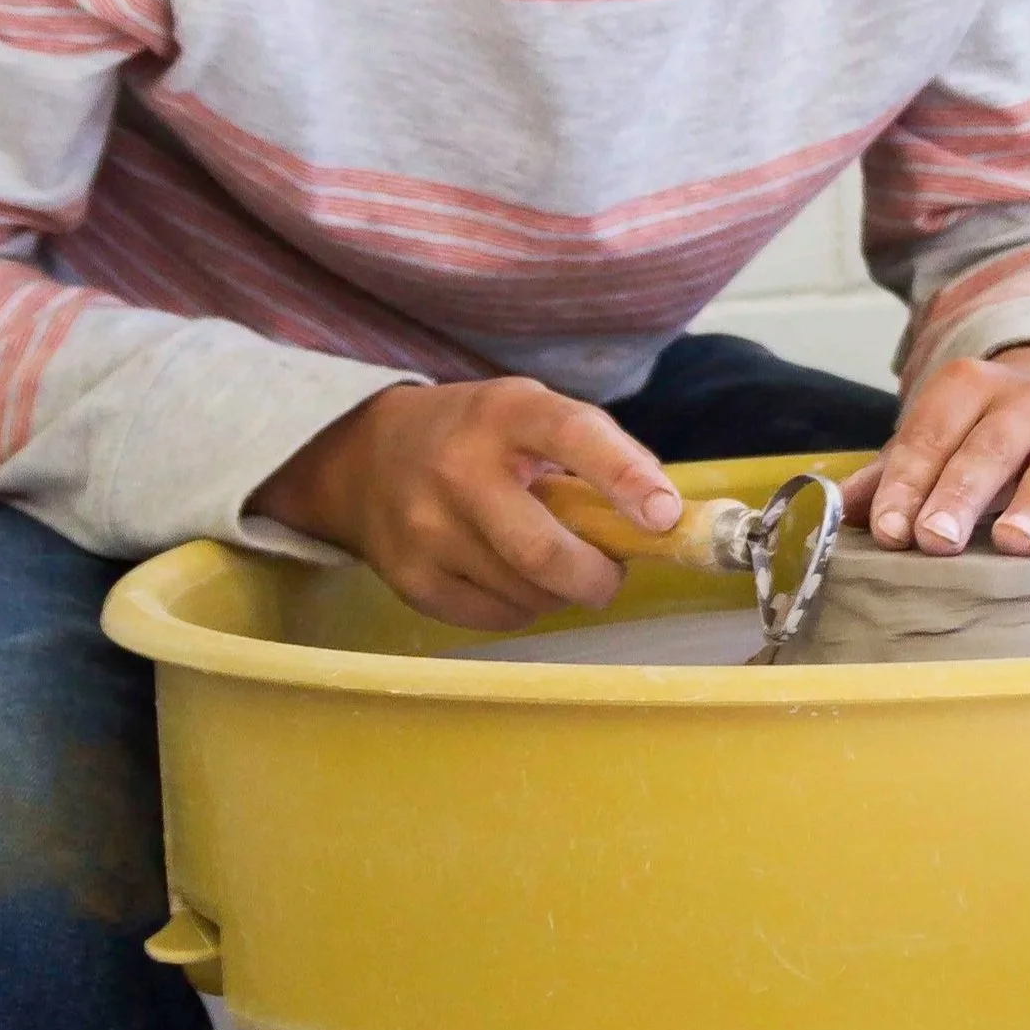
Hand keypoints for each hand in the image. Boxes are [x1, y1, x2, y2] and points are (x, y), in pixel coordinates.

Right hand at [253, 378, 681, 631]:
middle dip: (597, 576)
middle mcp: (458, 469)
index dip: (625, 476)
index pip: (572, 436)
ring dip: (561, 592)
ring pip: (528, 593)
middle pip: (545, 551)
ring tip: (554, 566)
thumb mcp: (529, 412)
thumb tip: (663, 514)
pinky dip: (525, 607)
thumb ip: (595, 450)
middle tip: (610, 573)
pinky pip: (497, 617)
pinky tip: (515, 580)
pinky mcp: (411, 579)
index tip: (664, 515)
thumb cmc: (474, 435)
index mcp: (503, 414)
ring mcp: (427, 529)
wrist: (365, 459)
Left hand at [847, 345, 1029, 558]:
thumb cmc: (985, 437)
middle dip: (960, 494)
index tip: (888, 529)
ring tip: (1013, 543)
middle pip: (990, 447)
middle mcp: (1028, 399)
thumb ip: (892, 475)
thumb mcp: (939, 442)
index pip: (932, 433)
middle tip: (935, 540)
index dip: (907, 481)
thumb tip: (835, 511)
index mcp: (969, 387)